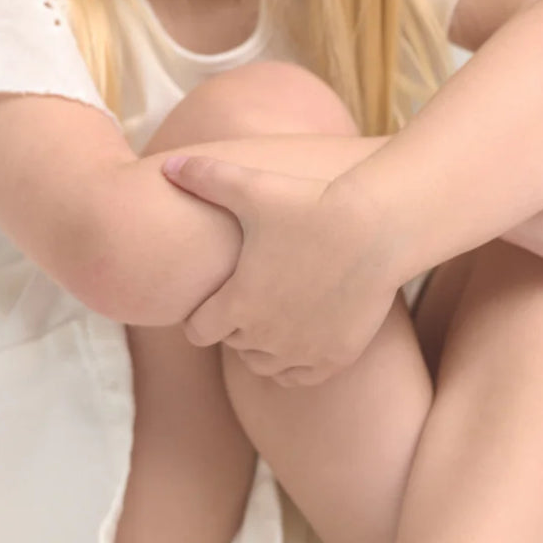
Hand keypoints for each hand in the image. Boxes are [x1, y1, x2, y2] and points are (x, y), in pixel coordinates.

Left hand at [160, 154, 399, 386]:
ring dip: (261, 348)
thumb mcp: (253, 187)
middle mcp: (265, 335)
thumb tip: (167, 165)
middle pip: (233, 345)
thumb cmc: (312, 204)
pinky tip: (299, 339)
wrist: (376, 229)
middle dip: (235, 326)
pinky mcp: (333, 357)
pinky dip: (293, 364)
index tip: (212, 301)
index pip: (198, 332)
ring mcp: (301, 350)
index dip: (200, 317)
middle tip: (248, 300)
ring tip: (271, 321)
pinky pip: (299, 377)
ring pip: (263, 365)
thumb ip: (206, 177)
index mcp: (237, 303)